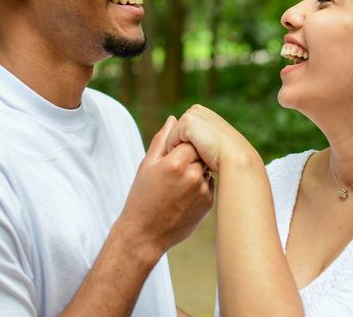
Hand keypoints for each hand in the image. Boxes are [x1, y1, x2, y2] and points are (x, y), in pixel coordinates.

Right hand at [119, 116, 213, 256]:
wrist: (145, 234)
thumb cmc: (142, 197)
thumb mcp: (147, 166)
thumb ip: (162, 140)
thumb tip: (174, 119)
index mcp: (175, 163)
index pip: (190, 139)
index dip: (182, 145)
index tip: (172, 154)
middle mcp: (192, 175)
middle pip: (202, 152)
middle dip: (192, 156)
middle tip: (175, 169)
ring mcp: (203, 190)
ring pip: (207, 167)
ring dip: (197, 170)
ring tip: (178, 184)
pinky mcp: (209, 203)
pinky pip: (210, 184)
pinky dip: (200, 185)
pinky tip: (184, 196)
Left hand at [165, 105, 261, 173]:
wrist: (235, 158)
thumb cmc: (227, 157)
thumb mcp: (213, 143)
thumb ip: (201, 138)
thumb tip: (191, 141)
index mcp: (203, 113)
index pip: (183, 133)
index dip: (188, 148)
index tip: (204, 154)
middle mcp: (196, 110)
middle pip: (175, 135)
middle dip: (182, 148)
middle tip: (203, 155)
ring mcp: (191, 114)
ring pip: (172, 140)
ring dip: (180, 152)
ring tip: (201, 155)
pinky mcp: (187, 122)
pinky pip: (170, 144)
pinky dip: (178, 153)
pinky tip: (196, 154)